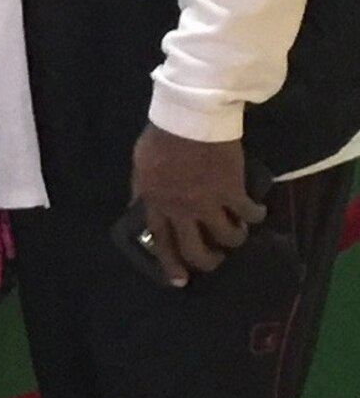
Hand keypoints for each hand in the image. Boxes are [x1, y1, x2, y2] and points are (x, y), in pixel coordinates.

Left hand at [129, 125, 264, 286]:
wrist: (190, 116)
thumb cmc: (162, 136)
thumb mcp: (141, 164)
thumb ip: (142, 189)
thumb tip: (139, 206)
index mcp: (155, 202)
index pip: (161, 241)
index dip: (170, 264)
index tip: (180, 281)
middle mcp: (181, 209)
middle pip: (195, 250)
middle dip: (208, 261)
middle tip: (216, 258)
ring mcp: (208, 203)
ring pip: (227, 238)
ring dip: (235, 239)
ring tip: (238, 232)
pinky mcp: (233, 192)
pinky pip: (249, 215)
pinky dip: (256, 216)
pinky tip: (258, 213)